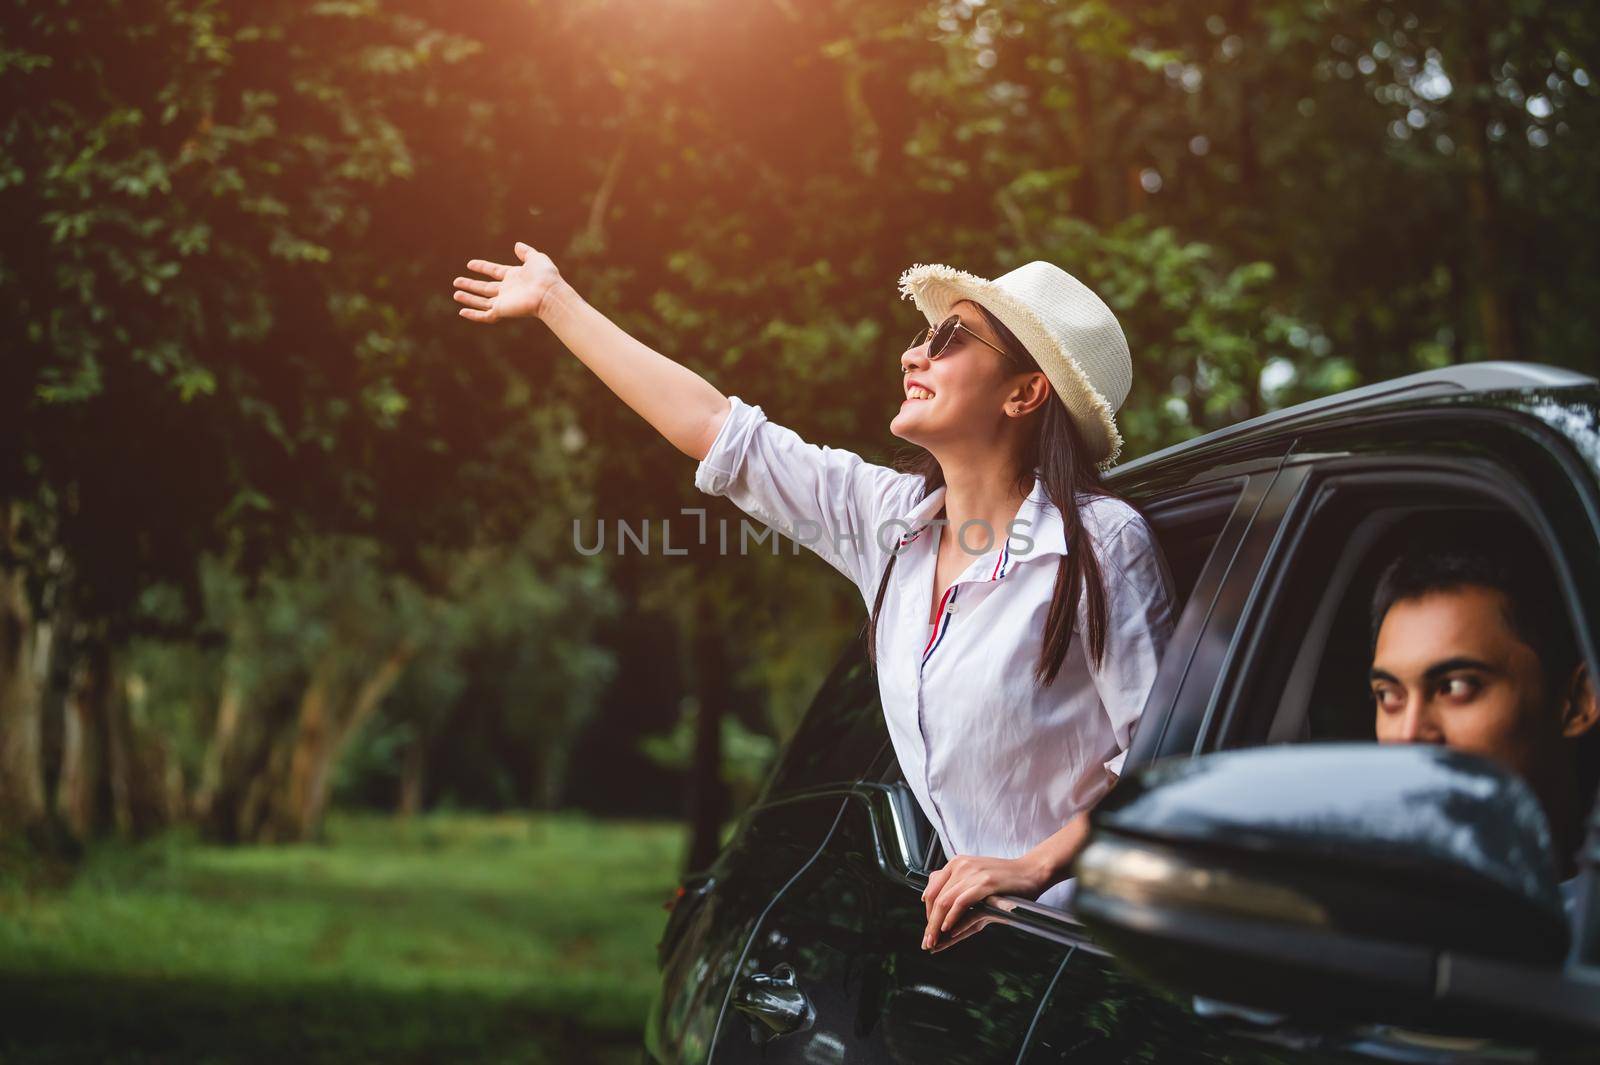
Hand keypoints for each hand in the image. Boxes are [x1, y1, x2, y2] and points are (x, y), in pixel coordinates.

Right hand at [453, 241, 561, 322]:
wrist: (549, 293)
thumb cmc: (545, 276)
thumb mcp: (536, 258)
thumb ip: (526, 252)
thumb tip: (517, 245)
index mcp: (514, 277)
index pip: (494, 271)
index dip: (482, 267)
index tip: (470, 264)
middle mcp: (507, 290)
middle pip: (485, 288)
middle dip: (471, 285)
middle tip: (456, 281)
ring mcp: (504, 302)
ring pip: (482, 302)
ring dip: (469, 298)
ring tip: (456, 293)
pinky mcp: (502, 311)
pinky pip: (485, 315)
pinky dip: (473, 315)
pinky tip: (462, 311)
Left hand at [920, 852, 1049, 949]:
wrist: (1031, 872)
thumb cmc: (1006, 883)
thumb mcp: (977, 885)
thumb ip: (958, 899)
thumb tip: (941, 925)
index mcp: (956, 864)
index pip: (932, 890)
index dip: (927, 912)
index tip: (928, 930)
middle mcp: (961, 865)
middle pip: (936, 897)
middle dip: (929, 923)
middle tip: (927, 942)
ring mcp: (972, 873)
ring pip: (945, 901)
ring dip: (936, 924)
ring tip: (934, 941)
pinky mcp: (985, 883)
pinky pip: (961, 902)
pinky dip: (952, 918)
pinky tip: (947, 930)